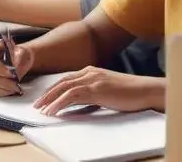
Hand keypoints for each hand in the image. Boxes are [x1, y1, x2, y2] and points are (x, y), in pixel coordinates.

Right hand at [0, 38, 33, 96]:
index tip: (11, 74)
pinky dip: (3, 91)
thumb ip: (19, 57)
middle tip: (14, 83)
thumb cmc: (19, 54)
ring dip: (3, 87)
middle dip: (1, 80)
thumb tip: (15, 67)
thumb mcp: (22, 51)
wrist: (20, 59)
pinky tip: (12, 90)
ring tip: (15, 87)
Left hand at [34, 68, 162, 115]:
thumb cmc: (129, 93)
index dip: (53, 89)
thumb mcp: (106, 91)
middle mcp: (91, 72)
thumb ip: (92, 93)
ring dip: (50, 99)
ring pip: (65, 87)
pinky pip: (72, 95)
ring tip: (41, 110)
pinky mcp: (97, 89)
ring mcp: (94, 79)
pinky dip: (59, 103)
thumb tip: (76, 104)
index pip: (67, 78)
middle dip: (47, 94)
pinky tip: (53, 111)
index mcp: (92, 70)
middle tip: (36, 105)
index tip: (44, 99)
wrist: (144, 90)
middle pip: (62, 81)